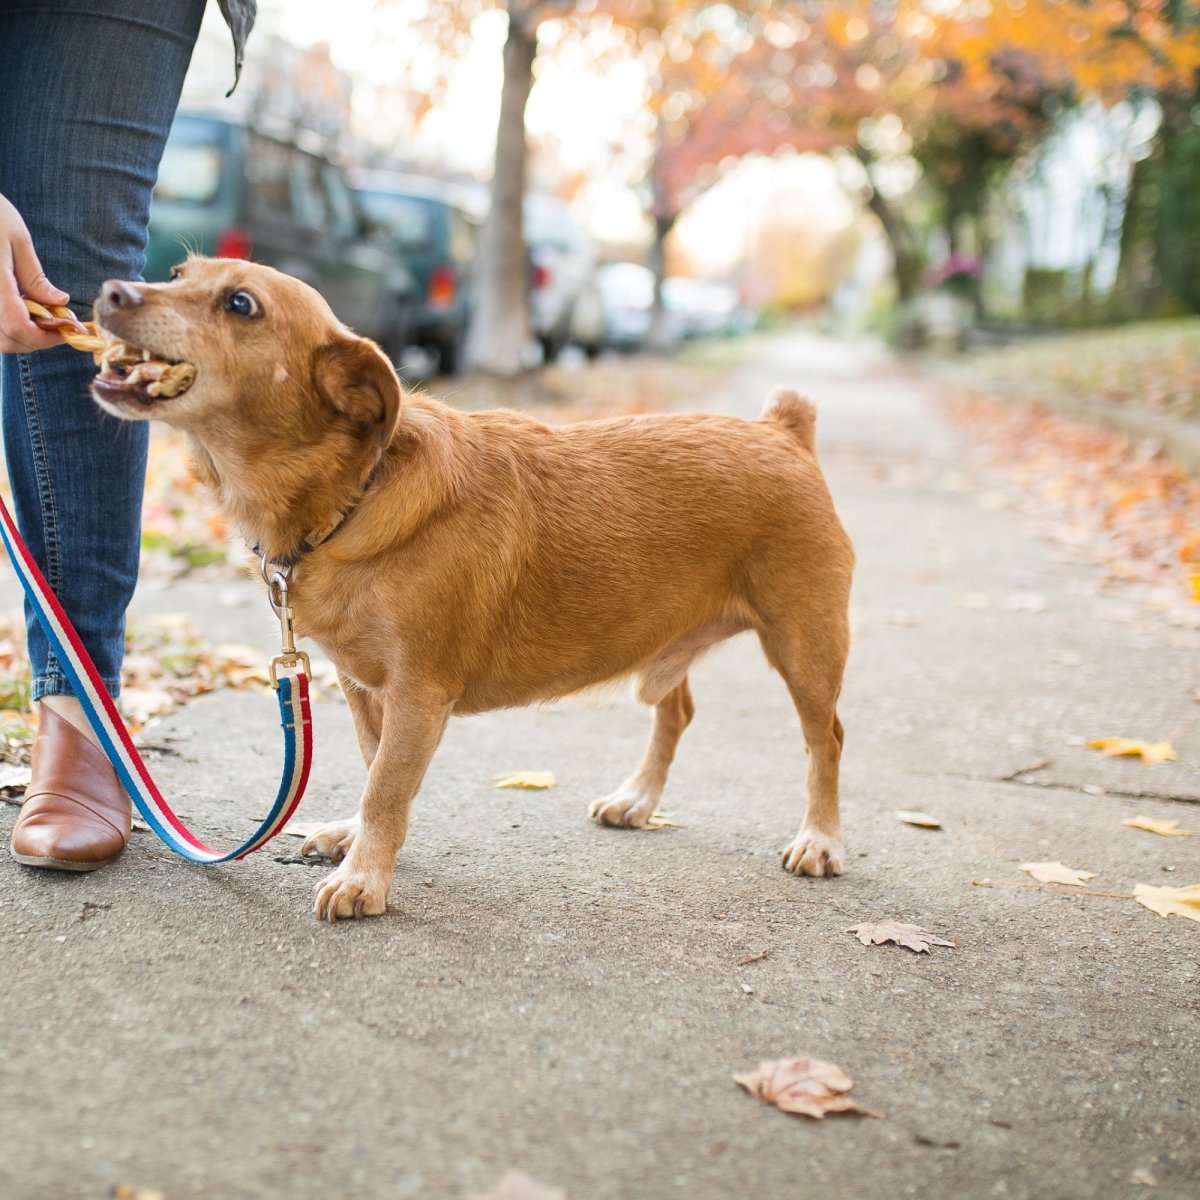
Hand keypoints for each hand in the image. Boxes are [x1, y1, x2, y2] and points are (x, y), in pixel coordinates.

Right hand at [1, 192, 69, 352]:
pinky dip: (5, 326)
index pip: (19, 329)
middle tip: (54, 324)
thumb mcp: (16, 238)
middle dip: (35, 340)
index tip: (66, 329)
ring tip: (37, 314)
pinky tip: (17, 307)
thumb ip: (35, 277)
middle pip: (6, 342)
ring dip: (19, 336)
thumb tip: (60, 303)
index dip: (46, 338)